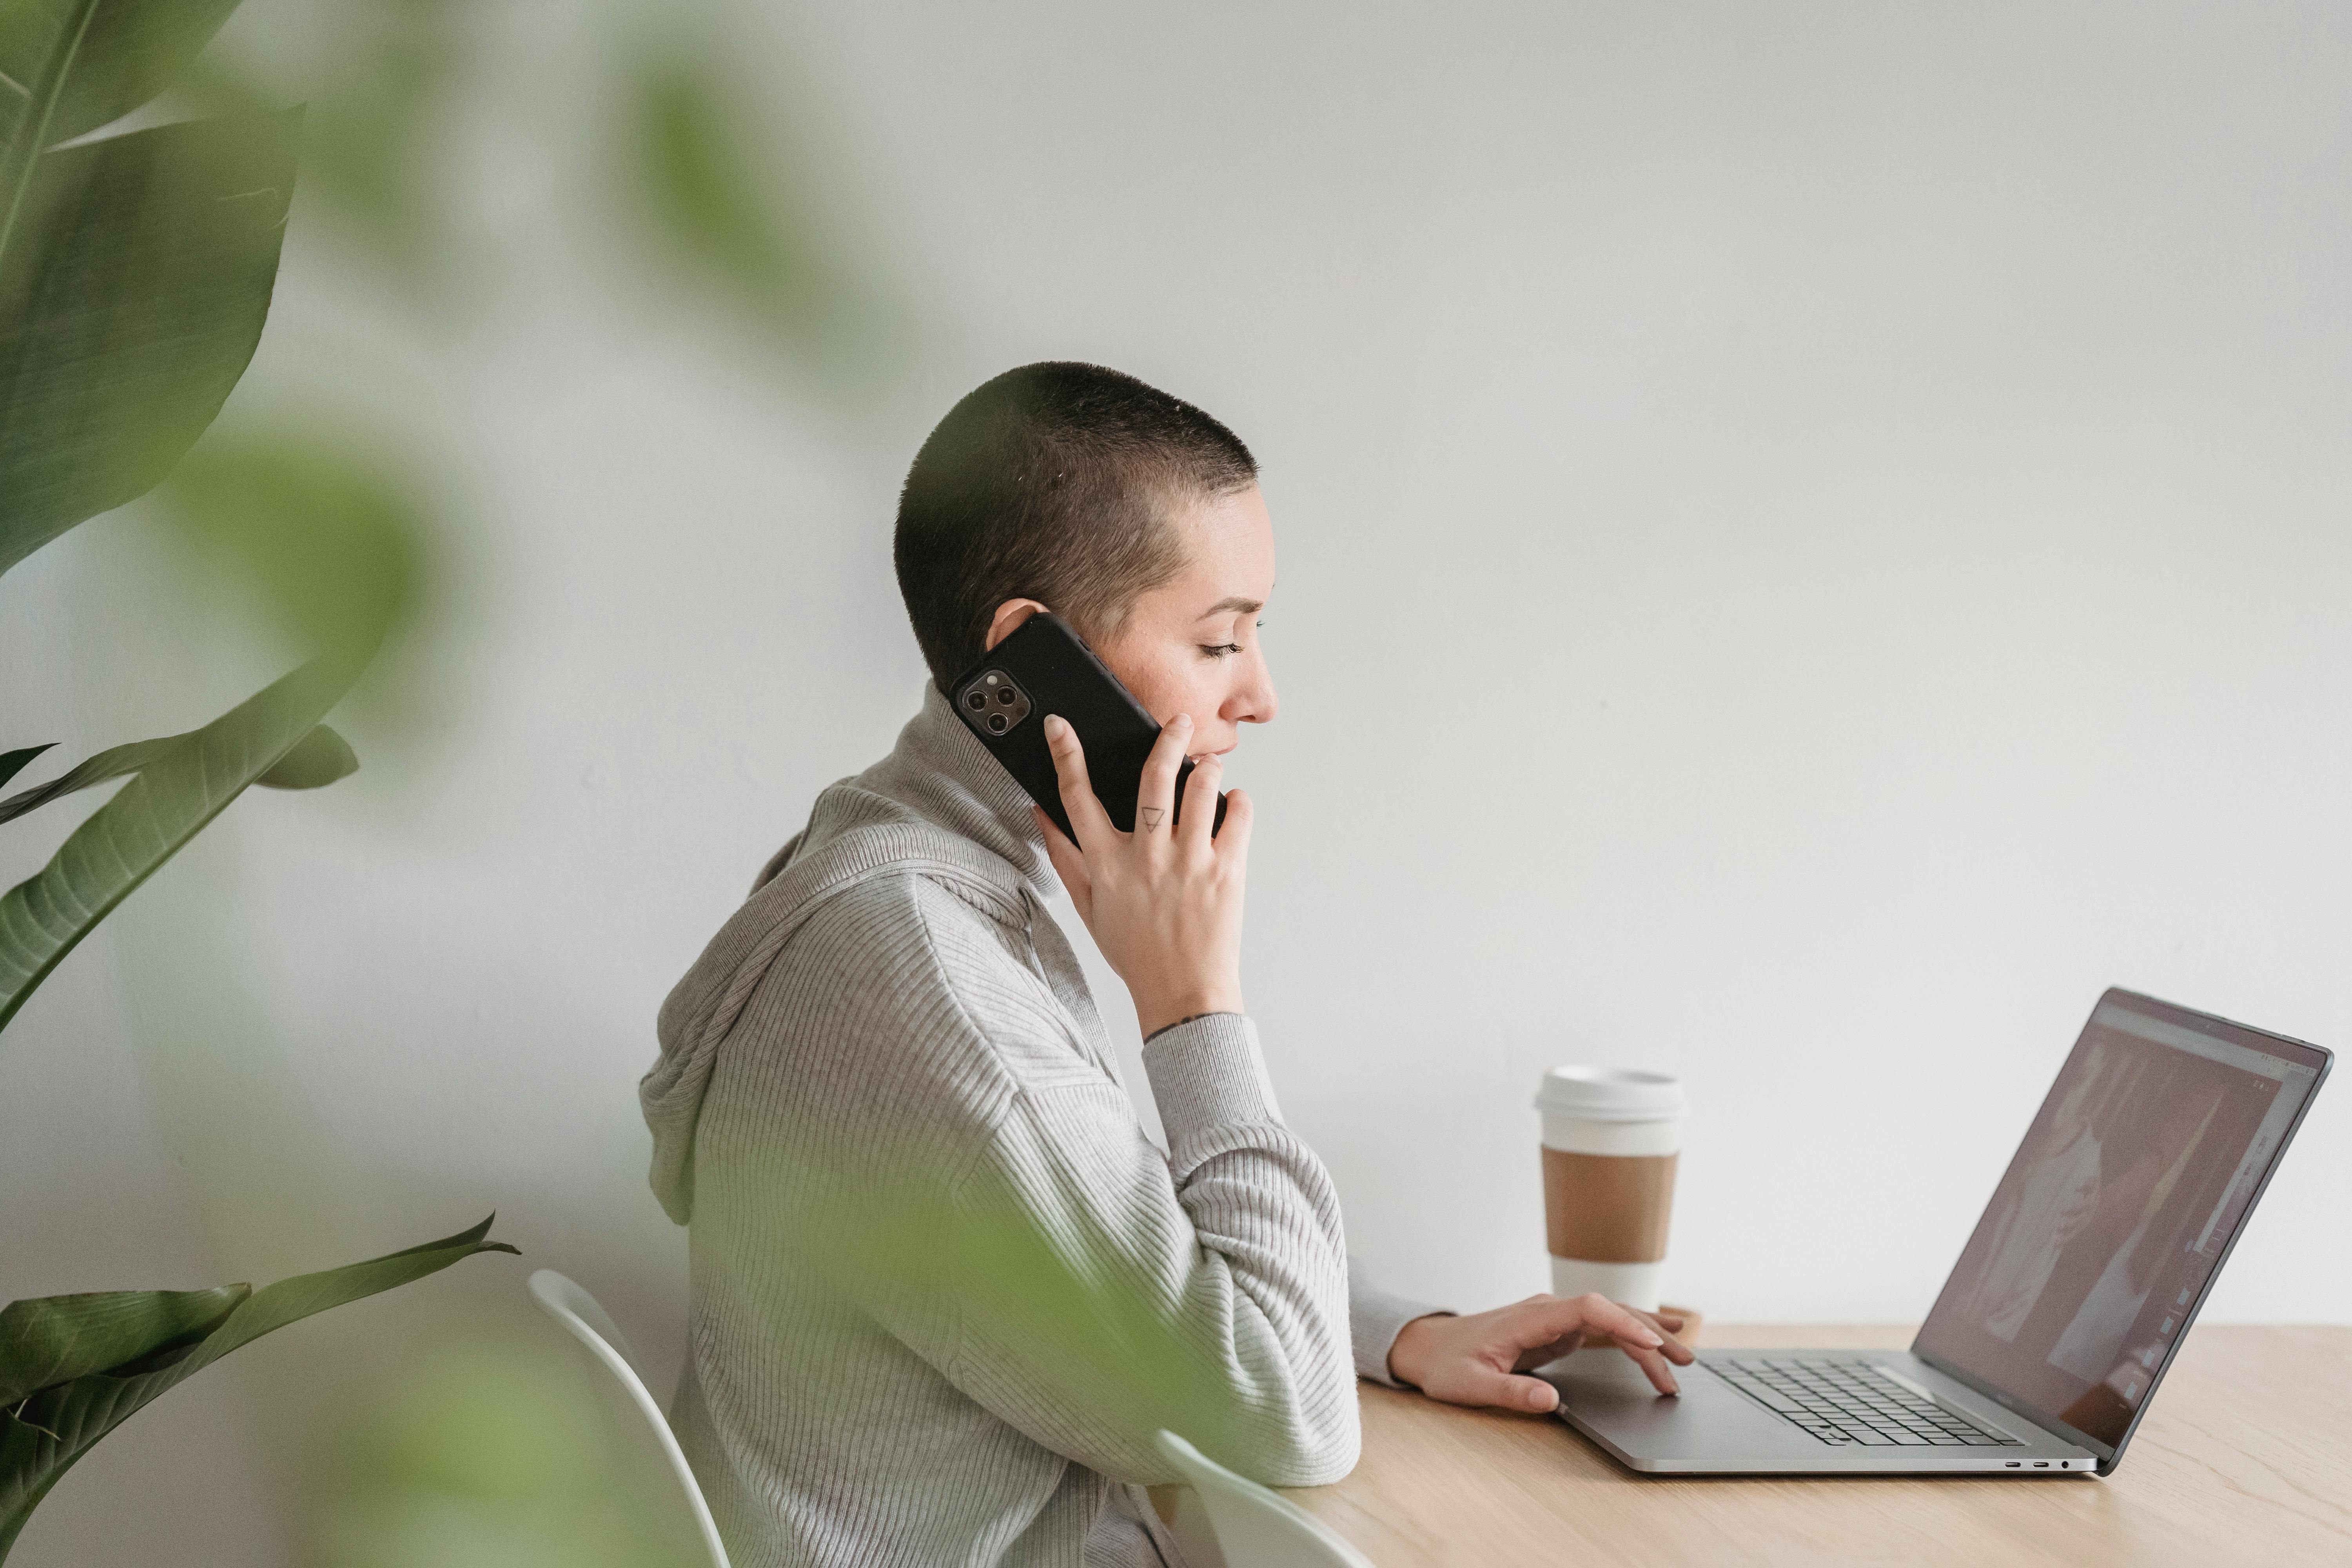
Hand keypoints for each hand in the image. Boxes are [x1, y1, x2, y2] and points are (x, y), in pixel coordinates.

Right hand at [1036, 712, 1253, 1036]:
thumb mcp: (1088, 908)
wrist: (1182, 994)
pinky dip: (1239, 801)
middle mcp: (1147, 857)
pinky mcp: (1227, 870)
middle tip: (1177, 721)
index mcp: (1107, 864)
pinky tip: (1233, 803)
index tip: (1060, 726)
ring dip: (1207, 767)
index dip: (1065, 755)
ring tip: (1209, 765)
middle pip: (1152, 776)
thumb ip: (1064, 858)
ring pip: (1201, 788)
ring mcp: (1190, 862)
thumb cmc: (1135, 952)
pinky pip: (1239, 816)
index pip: (1077, 797)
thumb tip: (1041, 814)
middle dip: (1165, 738)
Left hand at [1387, 1294, 1693, 1412]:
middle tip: (1685, 1361)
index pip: (1588, 1310)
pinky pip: (1601, 1330)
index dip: (1622, 1324)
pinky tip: (1653, 1344)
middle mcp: (1549, 1311)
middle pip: (1610, 1313)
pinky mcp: (1556, 1331)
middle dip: (1649, 1334)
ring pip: (1611, 1321)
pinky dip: (1629, 1337)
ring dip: (1645, 1337)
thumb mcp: (1472, 1385)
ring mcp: (1555, 1319)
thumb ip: (1511, 1392)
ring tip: (1683, 1358)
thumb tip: (1551, 1401)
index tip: (1651, 1345)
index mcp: (1532, 1317)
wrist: (1427, 1347)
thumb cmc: (1447, 1364)